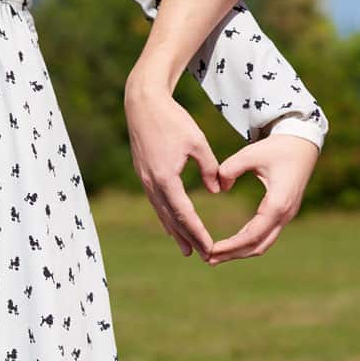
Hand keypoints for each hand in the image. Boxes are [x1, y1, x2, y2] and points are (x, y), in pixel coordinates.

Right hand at [124, 83, 219, 258]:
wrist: (142, 103)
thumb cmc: (173, 119)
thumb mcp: (197, 142)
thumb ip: (209, 168)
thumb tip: (217, 190)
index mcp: (166, 178)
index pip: (184, 213)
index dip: (198, 232)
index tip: (210, 247)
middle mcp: (152, 184)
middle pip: (172, 219)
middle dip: (188, 238)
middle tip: (202, 257)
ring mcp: (145, 180)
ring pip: (162, 213)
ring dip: (175, 232)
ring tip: (187, 249)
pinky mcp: (144, 174)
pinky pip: (156, 202)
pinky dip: (166, 217)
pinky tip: (172, 225)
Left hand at [208, 134, 318, 264]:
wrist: (303, 144)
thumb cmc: (278, 147)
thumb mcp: (251, 153)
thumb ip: (230, 168)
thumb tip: (219, 187)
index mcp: (278, 203)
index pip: (252, 235)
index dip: (230, 246)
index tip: (210, 250)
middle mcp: (284, 214)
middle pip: (257, 246)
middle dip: (232, 254)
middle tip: (207, 259)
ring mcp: (286, 215)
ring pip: (263, 243)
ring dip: (240, 252)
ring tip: (216, 256)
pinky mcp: (283, 213)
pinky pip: (265, 235)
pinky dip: (247, 243)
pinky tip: (231, 244)